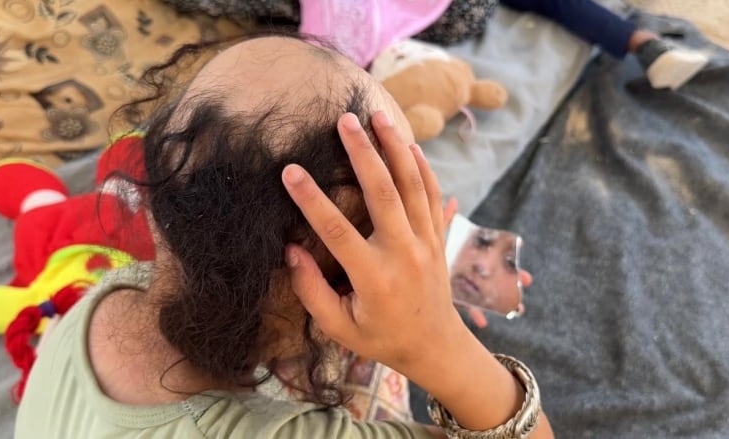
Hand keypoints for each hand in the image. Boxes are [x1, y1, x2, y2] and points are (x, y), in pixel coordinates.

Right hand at [283, 112, 553, 436]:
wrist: (436, 346)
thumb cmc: (381, 339)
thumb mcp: (339, 328)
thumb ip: (312, 291)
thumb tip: (290, 251)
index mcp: (375, 278)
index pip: (337, 231)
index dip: (311, 200)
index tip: (290, 171)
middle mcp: (404, 254)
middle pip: (383, 193)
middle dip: (363, 153)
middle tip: (345, 120)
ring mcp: (426, 242)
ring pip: (413, 185)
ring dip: (396, 147)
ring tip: (378, 116)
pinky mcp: (438, 238)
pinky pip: (432, 194)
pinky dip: (423, 167)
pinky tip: (408, 144)